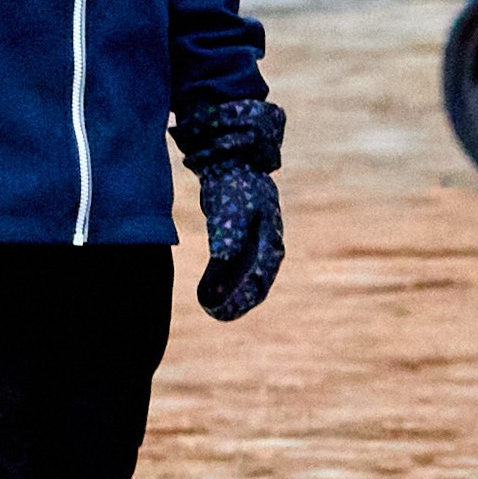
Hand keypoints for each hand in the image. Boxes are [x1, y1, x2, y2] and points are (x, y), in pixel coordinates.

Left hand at [195, 162, 283, 320]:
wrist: (232, 163)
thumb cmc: (234, 185)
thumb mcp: (230, 208)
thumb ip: (228, 232)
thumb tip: (222, 259)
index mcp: (270, 238)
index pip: (261, 275)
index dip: (243, 295)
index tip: (222, 309)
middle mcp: (268, 244)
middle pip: (258, 282)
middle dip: (239, 300)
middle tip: (217, 315)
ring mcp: (257, 243)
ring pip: (247, 277)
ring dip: (231, 293)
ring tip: (210, 308)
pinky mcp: (243, 241)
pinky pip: (236, 267)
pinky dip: (223, 280)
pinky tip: (207, 291)